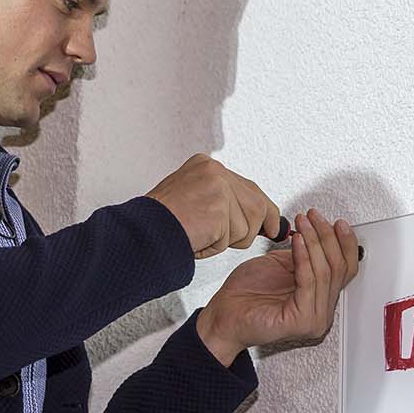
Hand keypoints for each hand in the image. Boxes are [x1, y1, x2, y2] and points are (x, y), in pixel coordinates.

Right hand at [146, 154, 280, 260]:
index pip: (248, 187)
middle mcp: (214, 170)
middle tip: (242, 235)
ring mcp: (217, 186)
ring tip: (201, 233)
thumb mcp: (194, 201)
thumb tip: (262, 220)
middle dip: (253, 227)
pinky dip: (215, 247)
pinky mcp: (219, 207)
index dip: (261, 210)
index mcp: (206, 165)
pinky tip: (196, 237)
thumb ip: (223, 203)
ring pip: (248, 225)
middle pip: (257, 205)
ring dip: (227, 240)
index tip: (272, 224)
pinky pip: (233, 238)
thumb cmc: (161, 223)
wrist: (140, 231)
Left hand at [197, 210, 360, 365]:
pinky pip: (308, 282)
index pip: (345, 269)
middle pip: (338, 268)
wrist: (224, 314)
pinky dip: (304, 257)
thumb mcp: (282, 265)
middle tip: (315, 217)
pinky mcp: (302, 321)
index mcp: (320, 300)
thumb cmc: (246, 293)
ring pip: (325, 273)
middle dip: (327, 236)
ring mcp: (314, 319)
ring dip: (315, 241)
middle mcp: (321, 312)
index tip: (337, 223)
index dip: (344, 243)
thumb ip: (303, 256)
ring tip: (304, 223)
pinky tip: (298, 240)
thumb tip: (317, 234)